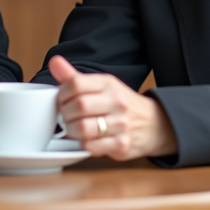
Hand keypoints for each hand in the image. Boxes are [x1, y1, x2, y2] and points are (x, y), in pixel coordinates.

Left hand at [50, 55, 177, 160]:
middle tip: (66, 116)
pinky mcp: (121, 145)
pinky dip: (84, 144)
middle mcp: (116, 102)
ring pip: (82, 128)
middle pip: (78, 106)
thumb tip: (55, 62)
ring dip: (71, 131)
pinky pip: (91, 147)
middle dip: (65, 114)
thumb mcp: (101, 86)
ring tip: (74, 128)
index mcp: (108, 84)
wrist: (154, 124)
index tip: (62, 100)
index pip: (76, 84)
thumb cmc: (121, 105)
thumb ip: (74, 77)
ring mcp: (120, 124)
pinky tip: (87, 139)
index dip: (62, 94)